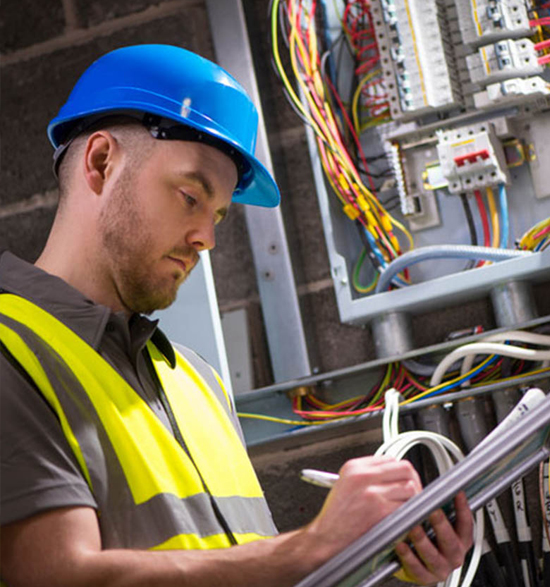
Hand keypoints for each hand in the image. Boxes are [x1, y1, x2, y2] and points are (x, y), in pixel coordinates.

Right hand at [304, 456, 422, 559]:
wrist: (326, 537)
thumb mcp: (344, 482)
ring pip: (410, 488)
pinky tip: (403, 518)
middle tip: (413, 491)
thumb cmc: (335, 515)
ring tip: (408, 506)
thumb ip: (366, 474)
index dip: (399, 471)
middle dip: (413, 480)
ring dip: (413, 498)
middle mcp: (364, 476)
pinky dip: (409, 514)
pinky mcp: (380, 511)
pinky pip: (407, 508)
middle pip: (404, 469)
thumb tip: (390, 473)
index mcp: (355, 467)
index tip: (402, 479)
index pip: (390, 459)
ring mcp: (373, 493)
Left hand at [394, 492, 473, 584]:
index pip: (466, 524)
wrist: (422, 564)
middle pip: (450, 541)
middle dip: (441, 525)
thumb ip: (440, 510)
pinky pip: (417, 569)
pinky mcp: (425, 577)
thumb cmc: (432, 539)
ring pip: (433, 556)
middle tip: (432, 511)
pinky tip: (401, 546)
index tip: (456, 493)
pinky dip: (408, 557)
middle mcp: (454, 555)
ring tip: (413, 528)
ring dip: (422, 541)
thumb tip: (434, 489)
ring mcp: (441, 568)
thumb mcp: (440, 525)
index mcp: (461, 541)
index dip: (462, 508)